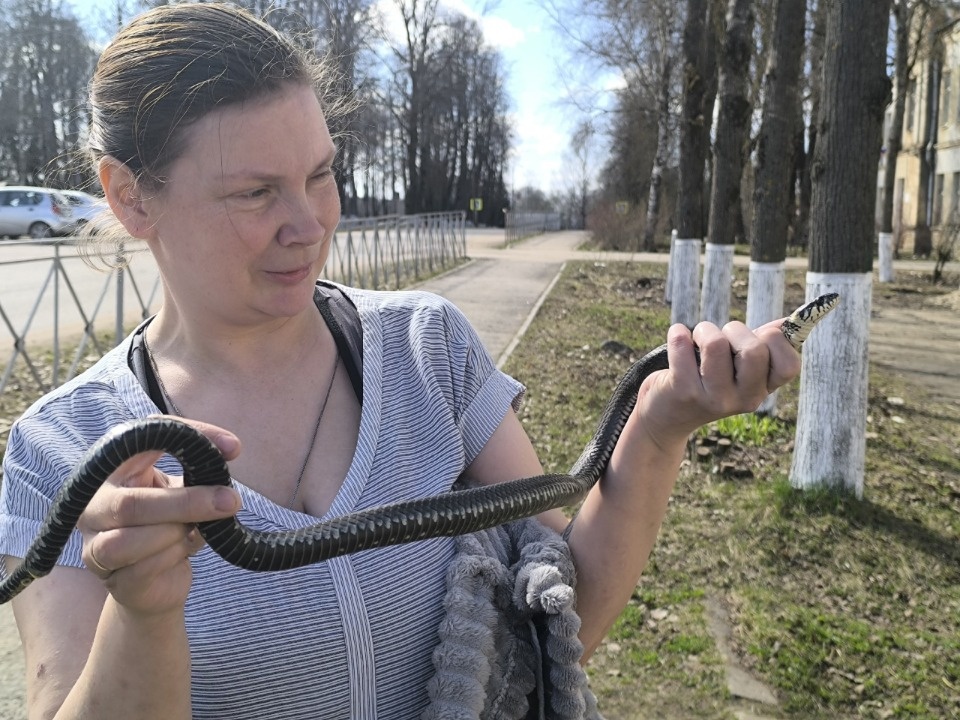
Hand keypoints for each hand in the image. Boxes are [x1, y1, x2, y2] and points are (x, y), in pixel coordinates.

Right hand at [77, 417, 241, 616]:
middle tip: (230, 501)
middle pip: (130, 503)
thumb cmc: (171, 526)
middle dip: (187, 503)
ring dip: (175, 534)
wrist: (158, 582)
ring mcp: (94, 545)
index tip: (233, 448)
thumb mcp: (185, 492)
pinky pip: (142, 568)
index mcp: (114, 470)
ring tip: (195, 531)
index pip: (145, 438)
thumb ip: (199, 471)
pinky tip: (183, 552)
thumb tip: (229, 450)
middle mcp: (95, 505)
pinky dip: (172, 557)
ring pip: (129, 540)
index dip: (190, 436)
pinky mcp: (110, 580)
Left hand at [635, 318, 801, 449]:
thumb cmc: (708, 379)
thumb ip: (765, 344)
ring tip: (696, 340)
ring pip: (715, 343)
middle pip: (754, 350)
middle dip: (735, 329)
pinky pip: (682, 344)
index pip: (790, 365)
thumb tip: (790, 322)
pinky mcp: (683, 391)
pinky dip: (678, 333)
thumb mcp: (739, 368)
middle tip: (722, 338)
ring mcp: (713, 398)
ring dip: (704, 330)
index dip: (777, 340)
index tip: (759, 335)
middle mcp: (743, 399)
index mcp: (762, 390)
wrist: (666, 416)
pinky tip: (678, 338)